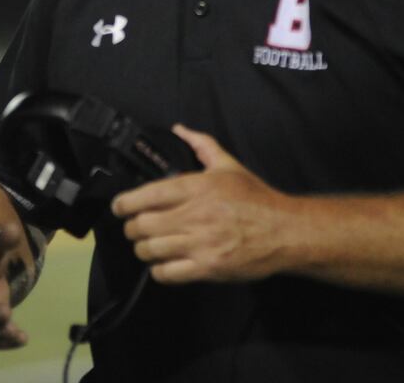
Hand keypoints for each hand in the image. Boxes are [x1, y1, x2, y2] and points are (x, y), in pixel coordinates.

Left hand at [112, 124, 295, 284]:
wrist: (284, 231)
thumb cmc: (257, 199)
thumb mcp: (229, 165)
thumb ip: (202, 145)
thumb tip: (180, 129)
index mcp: (198, 188)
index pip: (147, 195)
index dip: (124, 203)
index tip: (119, 206)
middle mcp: (196, 215)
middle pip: (143, 225)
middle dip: (131, 227)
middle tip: (133, 227)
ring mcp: (201, 243)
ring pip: (150, 250)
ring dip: (143, 249)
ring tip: (146, 245)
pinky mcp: (207, 268)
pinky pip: (167, 273)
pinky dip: (158, 270)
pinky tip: (163, 263)